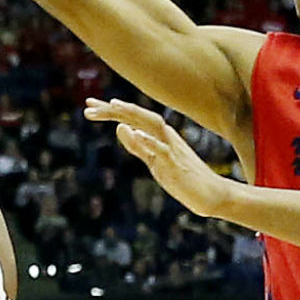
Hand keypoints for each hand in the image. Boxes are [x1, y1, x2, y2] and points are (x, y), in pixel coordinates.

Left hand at [85, 99, 236, 217]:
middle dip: (114, 109)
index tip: (89, 106)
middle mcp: (165, 135)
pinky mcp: (176, 164)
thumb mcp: (154, 161)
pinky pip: (162, 148)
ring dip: (131, 114)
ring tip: (112, 105)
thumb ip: (138, 147)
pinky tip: (132, 132)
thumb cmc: (182, 177)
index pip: (132, 118)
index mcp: (158, 135)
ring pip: (151, 124)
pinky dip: (147, 139)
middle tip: (88, 105)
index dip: (110, 111)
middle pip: (138, 115)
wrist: (211, 194)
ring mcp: (172, 148)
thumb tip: (121, 129)